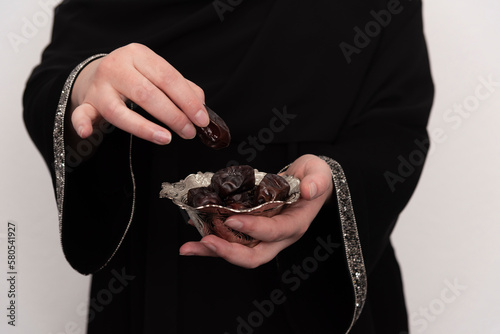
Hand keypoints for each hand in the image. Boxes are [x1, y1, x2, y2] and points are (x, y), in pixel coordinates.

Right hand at [69, 43, 208, 144]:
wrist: (97, 73)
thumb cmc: (135, 76)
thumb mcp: (157, 73)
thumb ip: (182, 87)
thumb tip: (201, 106)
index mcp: (139, 54)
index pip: (168, 77)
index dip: (188, 100)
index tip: (202, 119)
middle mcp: (117, 67)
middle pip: (147, 94)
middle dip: (173, 116)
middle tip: (189, 132)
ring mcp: (99, 86)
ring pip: (120, 110)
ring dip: (146, 128)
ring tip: (166, 138)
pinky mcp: (87, 103)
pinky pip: (82, 114)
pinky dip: (82, 123)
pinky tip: (87, 134)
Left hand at [179, 154, 333, 267]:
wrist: (308, 184)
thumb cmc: (313, 178)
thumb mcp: (319, 173)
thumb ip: (317, 181)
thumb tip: (308, 190)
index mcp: (295, 224)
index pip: (275, 232)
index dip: (254, 228)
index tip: (232, 220)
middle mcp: (278, 237)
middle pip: (254, 256)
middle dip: (228, 252)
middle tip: (206, 241)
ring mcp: (264, 238)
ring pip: (238, 253)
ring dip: (212, 251)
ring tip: (187, 247)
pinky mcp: (252, 233)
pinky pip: (230, 241)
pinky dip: (211, 239)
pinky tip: (193, 229)